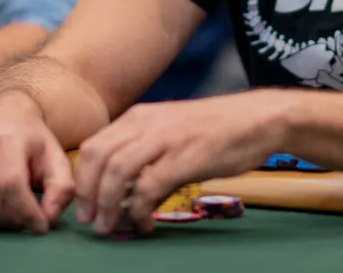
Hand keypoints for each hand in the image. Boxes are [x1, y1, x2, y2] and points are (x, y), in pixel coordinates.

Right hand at [0, 91, 72, 233]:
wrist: (1, 113)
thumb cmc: (31, 140)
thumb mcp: (55, 156)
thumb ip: (61, 187)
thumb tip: (48, 218)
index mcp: (6, 138)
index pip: (12, 185)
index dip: (27, 212)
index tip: (40, 226)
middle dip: (7, 221)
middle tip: (20, 220)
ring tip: (3, 210)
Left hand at [75, 90, 288, 236]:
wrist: (258, 119)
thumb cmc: (218, 129)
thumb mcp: (173, 133)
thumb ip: (149, 160)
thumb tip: (131, 198)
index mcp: (140, 115)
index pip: (95, 144)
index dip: (84, 178)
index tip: (85, 204)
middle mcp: (146, 123)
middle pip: (97, 156)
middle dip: (88, 193)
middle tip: (91, 220)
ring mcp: (165, 139)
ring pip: (116, 171)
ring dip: (107, 204)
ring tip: (109, 227)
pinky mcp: (184, 158)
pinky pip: (149, 187)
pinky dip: (140, 210)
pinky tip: (146, 224)